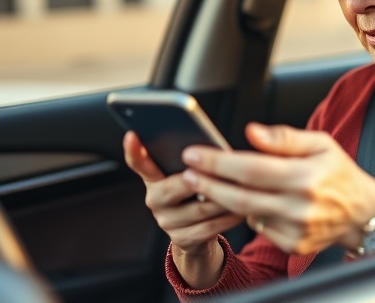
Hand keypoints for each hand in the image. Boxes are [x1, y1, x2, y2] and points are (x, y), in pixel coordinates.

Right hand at [123, 131, 242, 287]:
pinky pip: (208, 228)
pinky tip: (242, 210)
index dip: (134, 150)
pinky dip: (228, 218)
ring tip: (242, 189)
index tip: (132, 135)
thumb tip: (214, 151)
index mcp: (154, 177)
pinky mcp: (181, 239)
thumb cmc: (197, 192)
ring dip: (223, 200)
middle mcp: (155, 199)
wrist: (196, 232)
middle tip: (218, 173)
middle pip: (174, 188)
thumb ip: (193, 163)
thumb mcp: (191, 174)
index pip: (139, 162)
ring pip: (198, 209)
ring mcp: (166, 221)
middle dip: (199, 181)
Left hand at [179, 123, 374, 254]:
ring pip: (247, 214)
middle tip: (187, 171)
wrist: (363, 212)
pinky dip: (249, 214)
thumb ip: (284, 138)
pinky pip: (259, 228)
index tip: (194, 153)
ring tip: (205, 183)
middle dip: (209, 183)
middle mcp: (301, 206)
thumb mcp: (320, 144)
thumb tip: (250, 132)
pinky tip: (245, 201)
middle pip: (241, 196)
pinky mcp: (294, 245)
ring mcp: (297, 229)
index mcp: (307, 176)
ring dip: (222, 199)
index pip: (251, 168)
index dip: (218, 161)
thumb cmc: (338, 172)